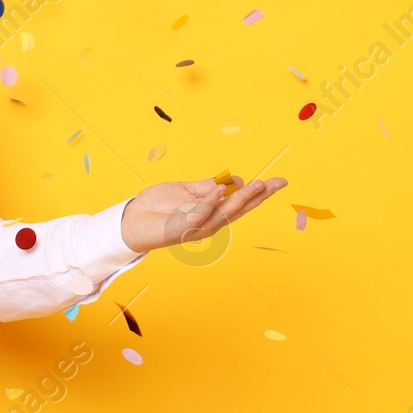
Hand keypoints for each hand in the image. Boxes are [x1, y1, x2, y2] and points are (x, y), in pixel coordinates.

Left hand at [119, 175, 287, 252]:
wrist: (132, 218)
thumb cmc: (159, 205)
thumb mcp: (187, 190)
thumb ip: (208, 187)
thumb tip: (234, 181)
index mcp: (212, 212)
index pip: (241, 202)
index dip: (260, 193)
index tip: (279, 181)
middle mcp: (209, 222)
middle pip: (238, 209)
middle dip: (258, 197)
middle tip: (275, 183)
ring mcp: (196, 228)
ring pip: (223, 213)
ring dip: (240, 199)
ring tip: (257, 185)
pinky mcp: (181, 231)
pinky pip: (198, 216)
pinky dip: (209, 203)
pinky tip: (219, 190)